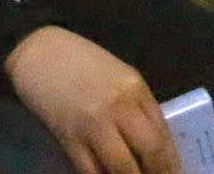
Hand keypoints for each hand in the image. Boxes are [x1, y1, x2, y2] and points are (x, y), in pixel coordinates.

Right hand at [6, 26, 180, 173]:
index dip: (172, 159)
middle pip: (150, 150)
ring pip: (123, 167)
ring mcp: (94, 124)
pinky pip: (91, 170)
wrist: (38, 51)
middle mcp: (119, 106)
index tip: (175, 173)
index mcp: (136, 87)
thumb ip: (136, 104)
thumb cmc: (81, 60)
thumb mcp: (119, 74)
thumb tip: (151, 142)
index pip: (163, 130)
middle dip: (159, 173)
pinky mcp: (69, 138)